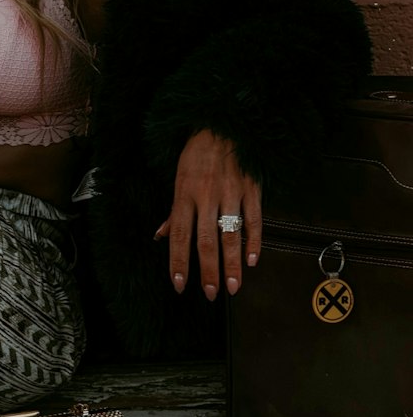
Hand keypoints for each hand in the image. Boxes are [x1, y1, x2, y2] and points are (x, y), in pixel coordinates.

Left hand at [155, 130, 261, 298]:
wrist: (226, 123)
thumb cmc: (198, 152)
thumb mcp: (179, 177)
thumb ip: (174, 212)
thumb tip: (162, 236)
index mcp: (185, 195)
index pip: (180, 236)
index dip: (179, 263)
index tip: (179, 285)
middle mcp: (206, 197)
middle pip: (206, 241)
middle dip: (209, 271)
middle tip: (212, 293)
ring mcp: (231, 193)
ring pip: (231, 235)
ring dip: (232, 263)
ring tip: (233, 286)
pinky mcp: (252, 189)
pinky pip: (254, 219)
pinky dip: (254, 241)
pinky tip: (252, 260)